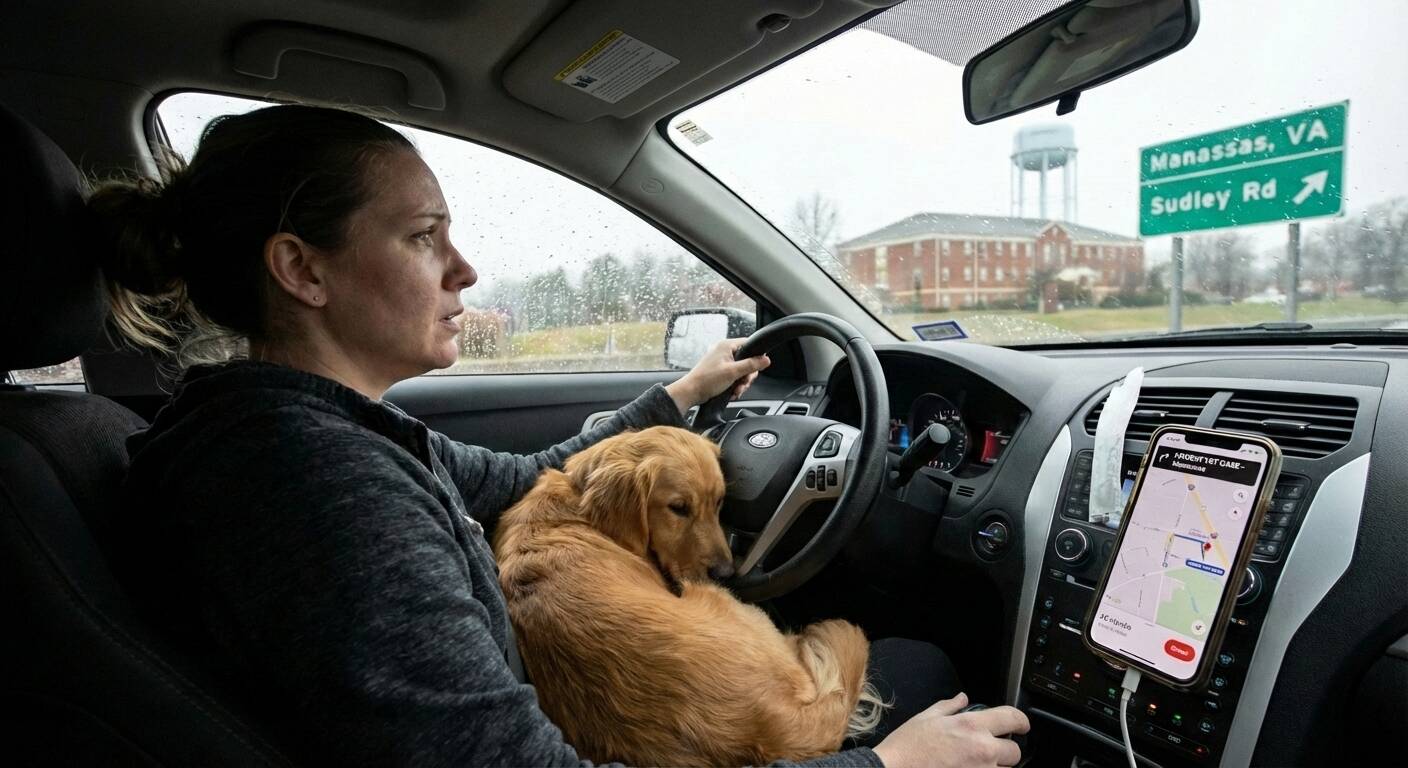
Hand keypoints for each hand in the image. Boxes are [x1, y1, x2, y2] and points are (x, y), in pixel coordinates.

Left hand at [664, 339, 770, 414]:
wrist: (691, 392)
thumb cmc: (707, 380)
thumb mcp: (733, 372)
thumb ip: (751, 365)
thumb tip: (766, 359)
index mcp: (726, 346)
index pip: (749, 345)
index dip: (755, 357)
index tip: (755, 369)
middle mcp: (724, 351)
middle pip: (747, 361)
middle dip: (747, 376)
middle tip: (742, 383)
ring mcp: (722, 362)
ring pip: (741, 371)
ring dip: (741, 383)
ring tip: (736, 390)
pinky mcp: (720, 372)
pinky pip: (734, 377)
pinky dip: (735, 385)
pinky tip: (732, 392)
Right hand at [872, 693, 1028, 767]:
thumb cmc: (907, 748)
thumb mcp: (926, 718)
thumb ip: (949, 706)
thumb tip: (962, 699)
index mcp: (971, 727)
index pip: (1012, 719)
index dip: (1022, 721)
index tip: (1021, 725)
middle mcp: (982, 750)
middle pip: (1015, 752)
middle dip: (1007, 750)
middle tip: (992, 749)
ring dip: (996, 767)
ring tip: (978, 763)